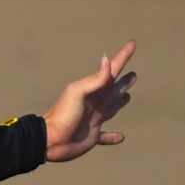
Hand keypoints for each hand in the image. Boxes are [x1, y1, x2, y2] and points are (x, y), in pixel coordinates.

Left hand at [42, 42, 135, 161]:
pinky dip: (113, 136)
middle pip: (114, 89)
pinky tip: (121, 137)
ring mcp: (94, 120)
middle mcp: (96, 103)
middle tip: (134, 74)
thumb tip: (107, 59)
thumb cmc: (63, 115)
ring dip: (120, 101)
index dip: (123, 56)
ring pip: (112, 108)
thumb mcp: (77, 93)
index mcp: (93, 90)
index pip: (112, 70)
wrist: (50, 140)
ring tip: (128, 96)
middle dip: (124, 81)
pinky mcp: (92, 137)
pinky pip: (106, 136)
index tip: (132, 43)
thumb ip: (94, 79)